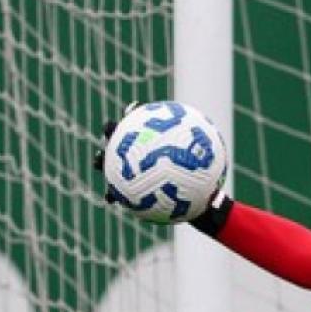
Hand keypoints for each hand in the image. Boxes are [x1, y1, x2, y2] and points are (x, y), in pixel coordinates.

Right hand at [93, 102, 233, 233]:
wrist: (196, 203)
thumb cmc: (201, 183)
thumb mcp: (206, 170)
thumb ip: (203, 155)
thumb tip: (211, 140)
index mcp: (154, 144)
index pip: (142, 124)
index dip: (136, 113)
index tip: (135, 108)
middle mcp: (139, 154)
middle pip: (119, 137)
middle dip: (111, 131)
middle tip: (111, 130)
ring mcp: (131, 172)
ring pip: (109, 163)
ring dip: (102, 160)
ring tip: (99, 161)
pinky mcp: (128, 192)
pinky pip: (115, 193)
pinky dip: (112, 194)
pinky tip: (110, 198)